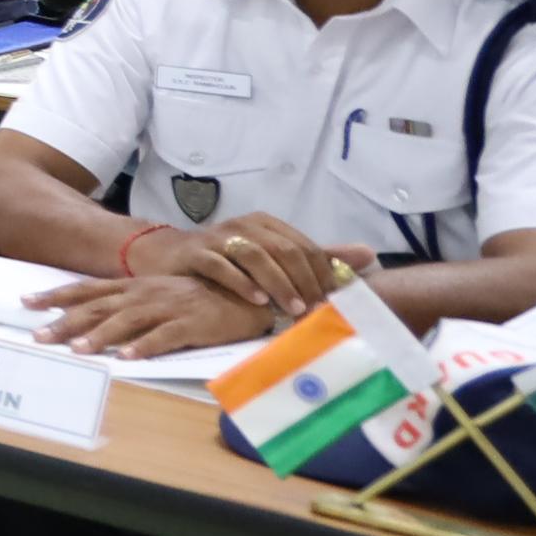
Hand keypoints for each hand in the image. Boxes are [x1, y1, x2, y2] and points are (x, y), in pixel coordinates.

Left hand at [22, 272, 273, 358]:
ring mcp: (168, 307)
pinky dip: (145, 346)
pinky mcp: (192, 323)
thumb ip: (127, 304)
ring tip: (77, 350)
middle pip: (99, 307)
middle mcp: (145, 294)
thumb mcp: (157, 295)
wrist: (246, 292)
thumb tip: (91, 318)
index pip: (88, 289)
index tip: (26, 302)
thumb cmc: (197, 297)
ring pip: (127, 321)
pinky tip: (127, 357)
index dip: (57, 295)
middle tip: (39, 336)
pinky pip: (165, 336)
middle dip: (66, 321)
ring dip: (100, 336)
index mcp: (134, 287)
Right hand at [134, 209, 364, 320]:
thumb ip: (318, 257)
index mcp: (266, 224)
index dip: (322, 274)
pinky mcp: (195, 252)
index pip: (305, 246)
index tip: (333, 303)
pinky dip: (241, 283)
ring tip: (292, 309)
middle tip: (316, 311)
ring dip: (277, 283)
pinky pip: (221, 265)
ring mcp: (218, 237)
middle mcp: (244, 225)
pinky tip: (257, 300)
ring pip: (254, 255)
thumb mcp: (272, 257)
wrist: (166, 257)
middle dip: (303, 281)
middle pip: (283, 249)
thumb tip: (369, 255)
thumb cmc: (225, 261)